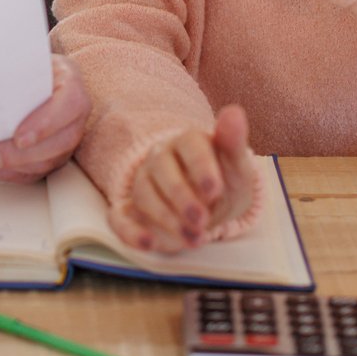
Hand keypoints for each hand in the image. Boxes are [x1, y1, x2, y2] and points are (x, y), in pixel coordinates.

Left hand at [0, 55, 89, 182]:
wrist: (23, 72)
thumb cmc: (21, 64)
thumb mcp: (19, 55)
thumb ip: (6, 65)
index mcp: (70, 81)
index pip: (70, 104)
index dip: (46, 123)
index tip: (19, 137)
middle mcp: (74, 113)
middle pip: (61, 142)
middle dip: (22, 155)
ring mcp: (65, 137)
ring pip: (48, 162)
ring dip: (13, 166)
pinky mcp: (51, 155)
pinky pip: (33, 172)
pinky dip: (8, 172)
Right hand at [109, 104, 259, 253]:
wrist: (212, 206)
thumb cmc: (224, 181)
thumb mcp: (236, 166)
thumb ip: (234, 142)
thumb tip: (234, 112)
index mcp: (187, 142)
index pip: (189, 146)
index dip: (200, 167)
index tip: (215, 190)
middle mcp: (160, 158)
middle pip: (161, 170)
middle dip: (181, 197)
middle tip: (203, 220)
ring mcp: (143, 184)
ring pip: (144, 195)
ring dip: (167, 219)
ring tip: (195, 239)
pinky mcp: (132, 212)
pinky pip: (119, 219)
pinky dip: (130, 232)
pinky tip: (149, 243)